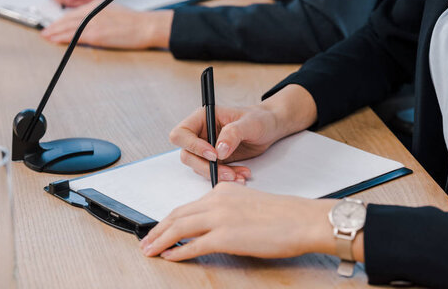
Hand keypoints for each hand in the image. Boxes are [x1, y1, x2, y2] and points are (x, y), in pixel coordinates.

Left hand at [40, 1, 173, 48]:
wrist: (146, 26)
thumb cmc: (136, 22)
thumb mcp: (115, 11)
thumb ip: (101, 15)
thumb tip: (93, 23)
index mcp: (97, 5)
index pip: (73, 12)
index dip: (61, 19)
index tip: (54, 24)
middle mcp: (92, 12)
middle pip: (67, 19)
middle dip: (54, 25)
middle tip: (45, 32)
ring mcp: (93, 23)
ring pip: (68, 27)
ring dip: (55, 32)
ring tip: (46, 37)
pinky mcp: (96, 35)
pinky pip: (75, 36)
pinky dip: (63, 38)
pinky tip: (56, 40)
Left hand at [140, 183, 349, 260]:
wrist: (301, 219)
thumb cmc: (284, 214)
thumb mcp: (250, 202)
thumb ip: (229, 208)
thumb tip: (216, 225)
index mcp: (223, 190)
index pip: (188, 205)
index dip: (170, 218)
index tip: (161, 227)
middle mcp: (217, 200)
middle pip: (177, 215)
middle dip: (158, 229)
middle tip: (146, 240)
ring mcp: (219, 218)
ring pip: (179, 228)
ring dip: (160, 241)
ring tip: (149, 250)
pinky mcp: (225, 237)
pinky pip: (193, 245)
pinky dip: (178, 252)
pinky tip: (170, 257)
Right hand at [169, 85, 318, 182]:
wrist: (270, 128)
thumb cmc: (259, 118)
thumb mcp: (249, 123)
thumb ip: (233, 133)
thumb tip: (218, 150)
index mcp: (202, 118)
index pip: (181, 134)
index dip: (192, 146)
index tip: (213, 154)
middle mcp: (200, 133)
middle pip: (187, 155)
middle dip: (206, 167)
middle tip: (227, 172)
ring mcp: (206, 148)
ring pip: (200, 167)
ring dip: (218, 174)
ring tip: (240, 175)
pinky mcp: (216, 160)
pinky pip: (213, 172)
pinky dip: (226, 177)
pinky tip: (241, 175)